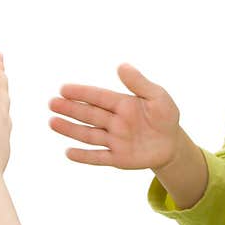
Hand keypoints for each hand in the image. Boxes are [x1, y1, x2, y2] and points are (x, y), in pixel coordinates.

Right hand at [48, 63, 181, 168]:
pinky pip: (99, 157)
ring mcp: (114, 140)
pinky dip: (84, 156)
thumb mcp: (158, 97)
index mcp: (122, 104)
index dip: (82, 93)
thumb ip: (140, 83)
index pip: (99, 97)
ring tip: (52, 122)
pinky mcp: (118, 158)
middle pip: (89, 115)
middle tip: (52, 103)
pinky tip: (68, 153)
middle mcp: (114, 122)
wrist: (172, 144)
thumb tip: (121, 65)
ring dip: (71, 129)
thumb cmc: (164, 116)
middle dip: (71, 109)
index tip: (64, 88)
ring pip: (89, 135)